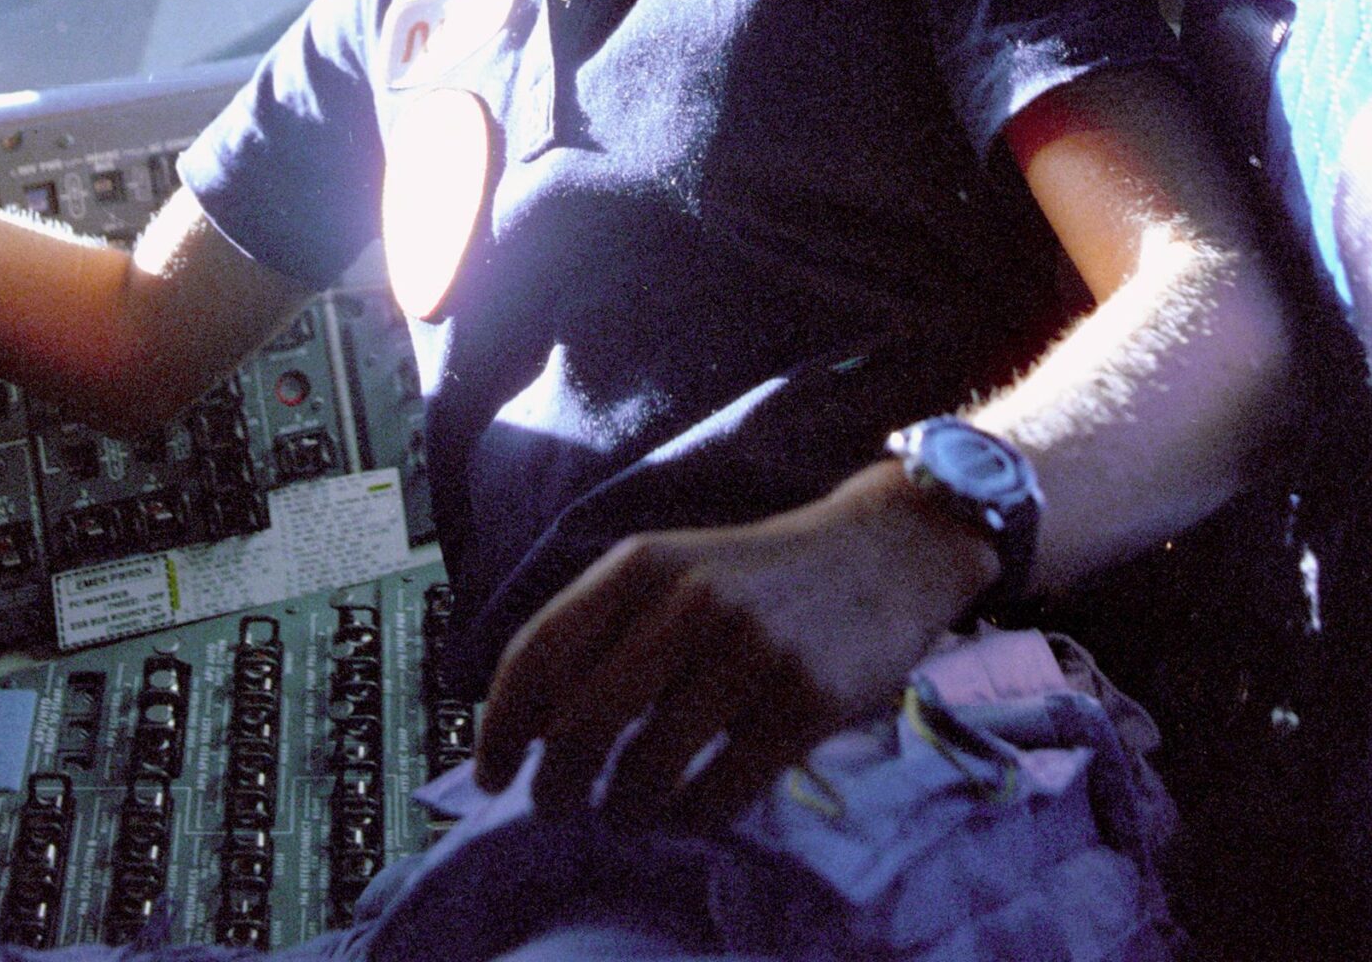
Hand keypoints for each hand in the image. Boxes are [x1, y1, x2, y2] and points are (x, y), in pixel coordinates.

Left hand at [473, 459, 999, 831]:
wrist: (881, 551)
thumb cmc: (756, 574)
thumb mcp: (674, 569)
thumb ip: (608, 626)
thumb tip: (531, 722)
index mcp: (642, 563)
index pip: (542, 651)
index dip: (502, 723)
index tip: (490, 773)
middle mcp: (688, 601)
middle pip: (584, 724)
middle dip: (555, 786)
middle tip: (556, 809)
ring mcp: (751, 651)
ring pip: (648, 770)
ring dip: (621, 812)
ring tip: (624, 814)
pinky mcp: (805, 702)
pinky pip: (720, 793)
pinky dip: (689, 820)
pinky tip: (686, 813)